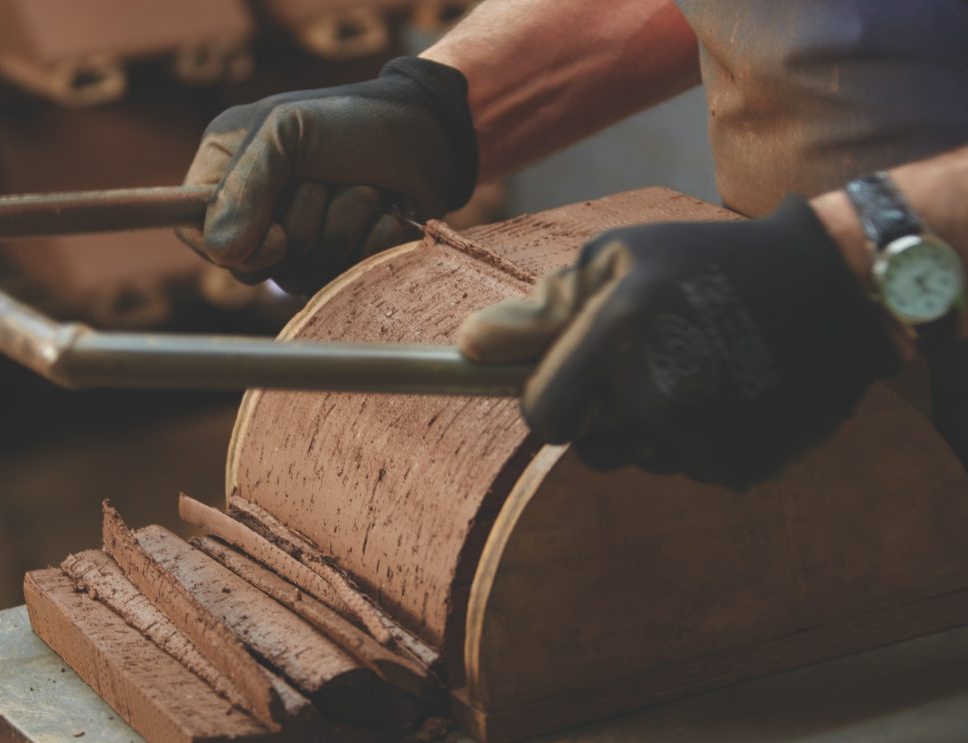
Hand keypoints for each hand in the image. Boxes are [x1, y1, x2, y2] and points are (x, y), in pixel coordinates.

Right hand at [177, 57, 476, 294]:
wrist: (428, 131)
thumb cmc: (351, 119)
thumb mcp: (286, 130)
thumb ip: (245, 186)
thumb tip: (224, 253)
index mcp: (226, 173)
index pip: (195, 234)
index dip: (230, 244)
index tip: (273, 230)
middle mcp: (255, 214)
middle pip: (250, 267)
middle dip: (303, 223)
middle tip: (329, 180)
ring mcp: (298, 245)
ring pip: (300, 277)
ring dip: (344, 226)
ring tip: (365, 188)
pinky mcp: (339, 265)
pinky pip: (345, 280)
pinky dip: (373, 241)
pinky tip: (386, 210)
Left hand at [458, 197, 900, 488]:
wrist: (830, 285)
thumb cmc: (704, 262)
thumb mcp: (619, 260)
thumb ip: (541, 309)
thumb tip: (467, 345)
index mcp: (618, 335)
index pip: (542, 416)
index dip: (550, 398)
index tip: (574, 379)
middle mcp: (659, 392)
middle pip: (587, 447)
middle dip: (600, 414)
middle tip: (647, 364)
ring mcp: (703, 436)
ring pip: (638, 461)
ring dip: (649, 429)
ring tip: (694, 371)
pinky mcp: (741, 468)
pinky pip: (687, 469)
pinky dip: (698, 442)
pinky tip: (729, 395)